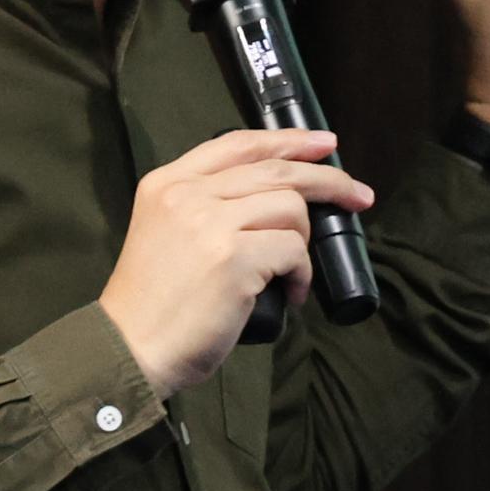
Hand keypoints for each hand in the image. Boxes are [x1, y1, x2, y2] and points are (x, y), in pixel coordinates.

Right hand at [97, 128, 376, 395]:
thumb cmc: (154, 306)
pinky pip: (293, 251)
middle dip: (328, 180)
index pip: (238, 144)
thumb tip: (278, 199)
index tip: (325, 144)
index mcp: (168, 184)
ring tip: (290, 275)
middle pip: (276, 170)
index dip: (288, 140)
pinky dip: (301, 275)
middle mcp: (187, 195)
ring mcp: (210, 223)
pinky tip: (290, 295)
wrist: (129, 350)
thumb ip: (206, 207)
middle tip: (360, 195)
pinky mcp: (233, 258)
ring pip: (291, 208)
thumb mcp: (166, 234)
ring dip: (304, 244)